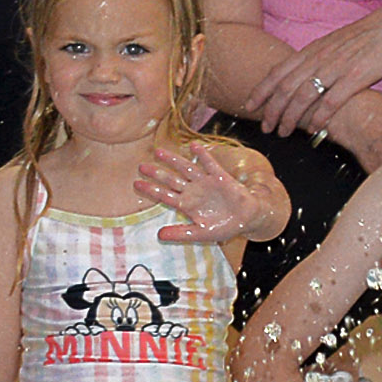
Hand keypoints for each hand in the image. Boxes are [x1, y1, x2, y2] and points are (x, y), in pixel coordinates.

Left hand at [139, 143, 257, 244]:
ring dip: (173, 160)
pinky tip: (193, 146)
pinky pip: (209, 164)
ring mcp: (205, 182)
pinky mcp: (219, 177)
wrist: (246, 220)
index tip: (136, 183)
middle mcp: (193, 191)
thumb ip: (180, 234)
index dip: (150, 189)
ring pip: (186, 168)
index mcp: (187, 204)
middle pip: (171, 179)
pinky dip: (202, 155)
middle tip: (141, 166)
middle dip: (157, 173)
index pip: (164, 195)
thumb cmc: (223, 227)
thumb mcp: (200, 234)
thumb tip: (159, 236)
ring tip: (159, 152)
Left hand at [246, 2, 381, 136]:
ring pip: (303, 96)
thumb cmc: (368, 36)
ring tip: (283, 132)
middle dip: (271, 110)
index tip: (249, 104)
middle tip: (264, 127)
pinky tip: (314, 129)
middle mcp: (320, 58)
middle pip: (286, 87)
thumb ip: (318, 59)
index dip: (261, 89)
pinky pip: (332, 101)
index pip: (279, 71)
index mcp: (313, 49)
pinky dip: (320, 117)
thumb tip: (304, 76)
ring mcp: (337, 67)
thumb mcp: (335, 44)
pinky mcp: (356, 77)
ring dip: (290, 117)